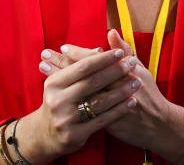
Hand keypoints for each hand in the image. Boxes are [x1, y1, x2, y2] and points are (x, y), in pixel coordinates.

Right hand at [12, 47, 139, 162]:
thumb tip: (99, 48)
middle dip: (115, 71)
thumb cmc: (60, 102)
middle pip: (92, 82)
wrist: (46, 135)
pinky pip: (102, 120)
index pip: (82, 67)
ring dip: (121, 90)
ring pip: (99, 101)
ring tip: (137, 82)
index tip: (120, 53)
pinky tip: (131, 102)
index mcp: (54, 83)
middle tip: (132, 63)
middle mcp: (57, 100)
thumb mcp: (62, 83)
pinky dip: (119, 110)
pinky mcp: (74, 135)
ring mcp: (65, 119)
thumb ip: (79, 66)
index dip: (103, 59)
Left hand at [41, 31, 183, 162]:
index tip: (61, 47)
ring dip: (58, 78)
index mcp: (123, 71)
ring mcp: (108, 105)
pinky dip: (65, 96)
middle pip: (81, 73)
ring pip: (77, 88)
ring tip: (42, 68)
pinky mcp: (104, 120)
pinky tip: (54, 93)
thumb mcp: (140, 70)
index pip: (94, 59)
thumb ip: (124, 51)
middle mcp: (113, 87)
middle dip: (60, 63)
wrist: (157, 126)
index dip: (77, 53)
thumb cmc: (148, 94)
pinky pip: (82, 107)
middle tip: (43, 55)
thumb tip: (112, 32)